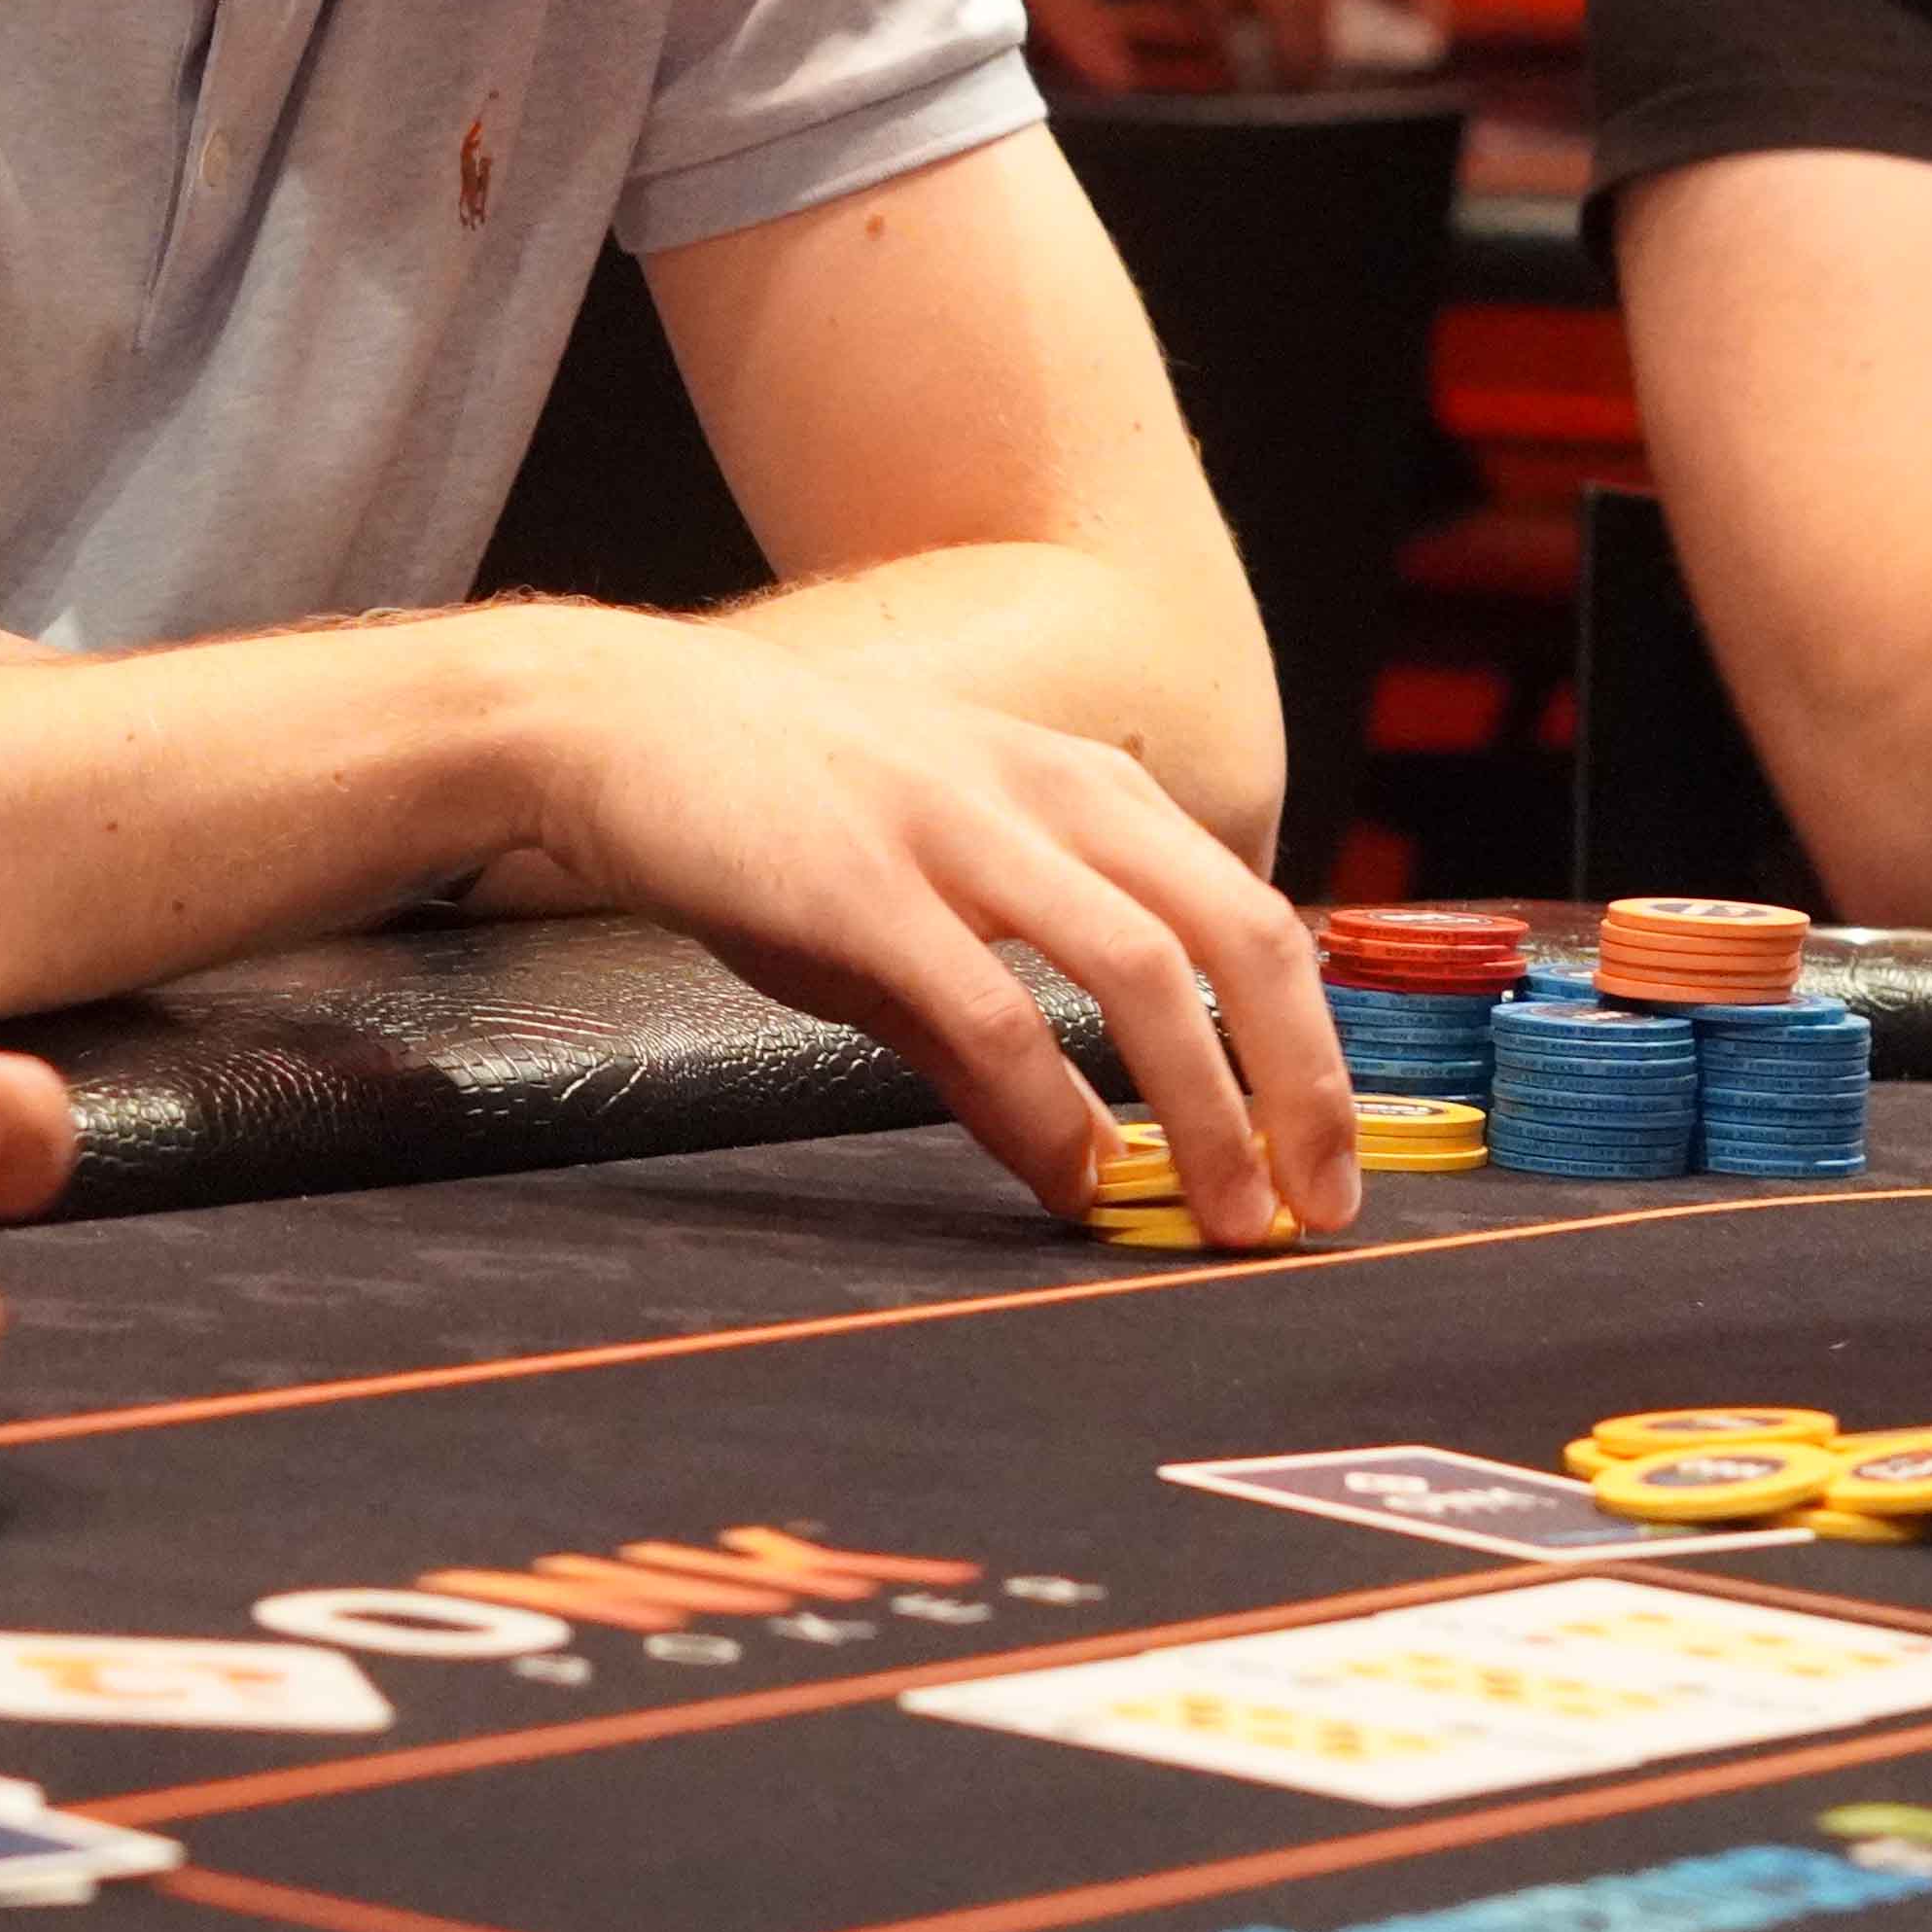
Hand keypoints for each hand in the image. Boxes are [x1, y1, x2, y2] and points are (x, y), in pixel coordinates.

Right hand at [501, 610, 1358, 1250]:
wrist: (607, 717)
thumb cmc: (768, 807)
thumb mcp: (914, 899)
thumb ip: (994, 1027)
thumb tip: (1074, 1163)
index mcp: (1078, 785)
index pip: (1250, 914)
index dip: (1311, 1046)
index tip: (1324, 1158)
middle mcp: (1042, 792)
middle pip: (1236, 933)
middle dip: (1300, 1080)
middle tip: (1316, 1206)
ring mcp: (955, 832)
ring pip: (1141, 969)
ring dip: (1205, 1107)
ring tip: (1222, 1214)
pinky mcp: (862, 887)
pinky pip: (990, 1009)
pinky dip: (1049, 1105)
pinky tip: (1069, 1175)